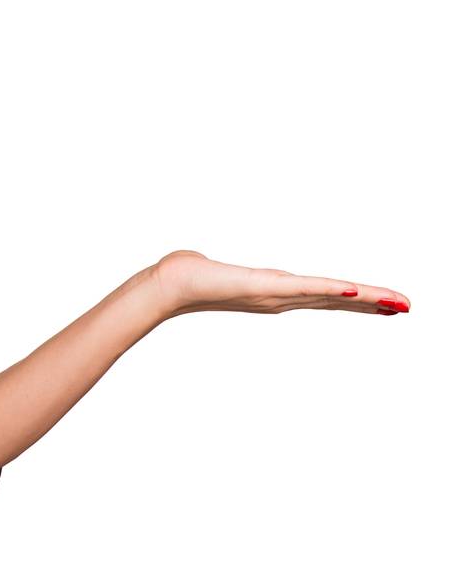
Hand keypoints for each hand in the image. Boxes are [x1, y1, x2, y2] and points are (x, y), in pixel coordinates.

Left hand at [151, 249, 409, 319]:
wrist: (171, 284)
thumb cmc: (192, 277)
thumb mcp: (226, 274)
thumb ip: (234, 273)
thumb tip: (226, 269)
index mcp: (277, 294)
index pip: (327, 297)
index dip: (358, 301)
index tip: (388, 305)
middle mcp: (281, 298)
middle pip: (337, 300)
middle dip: (373, 304)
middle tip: (407, 307)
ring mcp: (274, 295)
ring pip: (329, 296)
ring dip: (364, 299)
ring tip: (396, 303)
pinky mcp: (263, 286)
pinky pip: (302, 288)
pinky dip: (327, 290)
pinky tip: (350, 291)